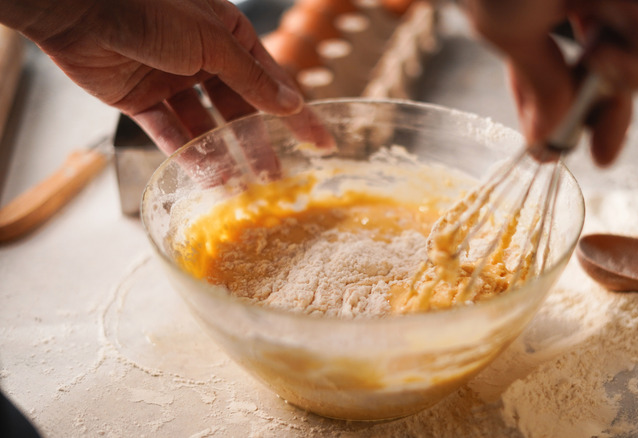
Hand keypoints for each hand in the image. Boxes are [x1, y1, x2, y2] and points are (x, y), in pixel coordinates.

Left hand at [8, 0, 313, 154]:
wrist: (75, 6)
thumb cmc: (148, 8)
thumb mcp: (211, 43)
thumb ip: (251, 78)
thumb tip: (290, 103)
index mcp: (227, 35)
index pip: (270, 81)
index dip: (296, 113)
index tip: (321, 142)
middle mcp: (202, 57)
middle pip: (238, 109)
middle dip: (256, 143)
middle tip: (275, 178)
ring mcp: (170, 79)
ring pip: (203, 125)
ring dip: (221, 154)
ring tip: (241, 187)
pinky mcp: (140, 99)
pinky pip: (169, 131)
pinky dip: (185, 153)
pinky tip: (205, 177)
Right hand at [463, 0, 637, 165]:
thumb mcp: (507, 29)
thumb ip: (536, 85)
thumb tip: (543, 146)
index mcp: (554, 21)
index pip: (580, 79)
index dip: (592, 119)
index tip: (598, 155)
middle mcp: (596, 6)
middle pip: (631, 72)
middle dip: (619, 85)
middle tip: (595, 66)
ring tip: (603, 36)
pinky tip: (619, 13)